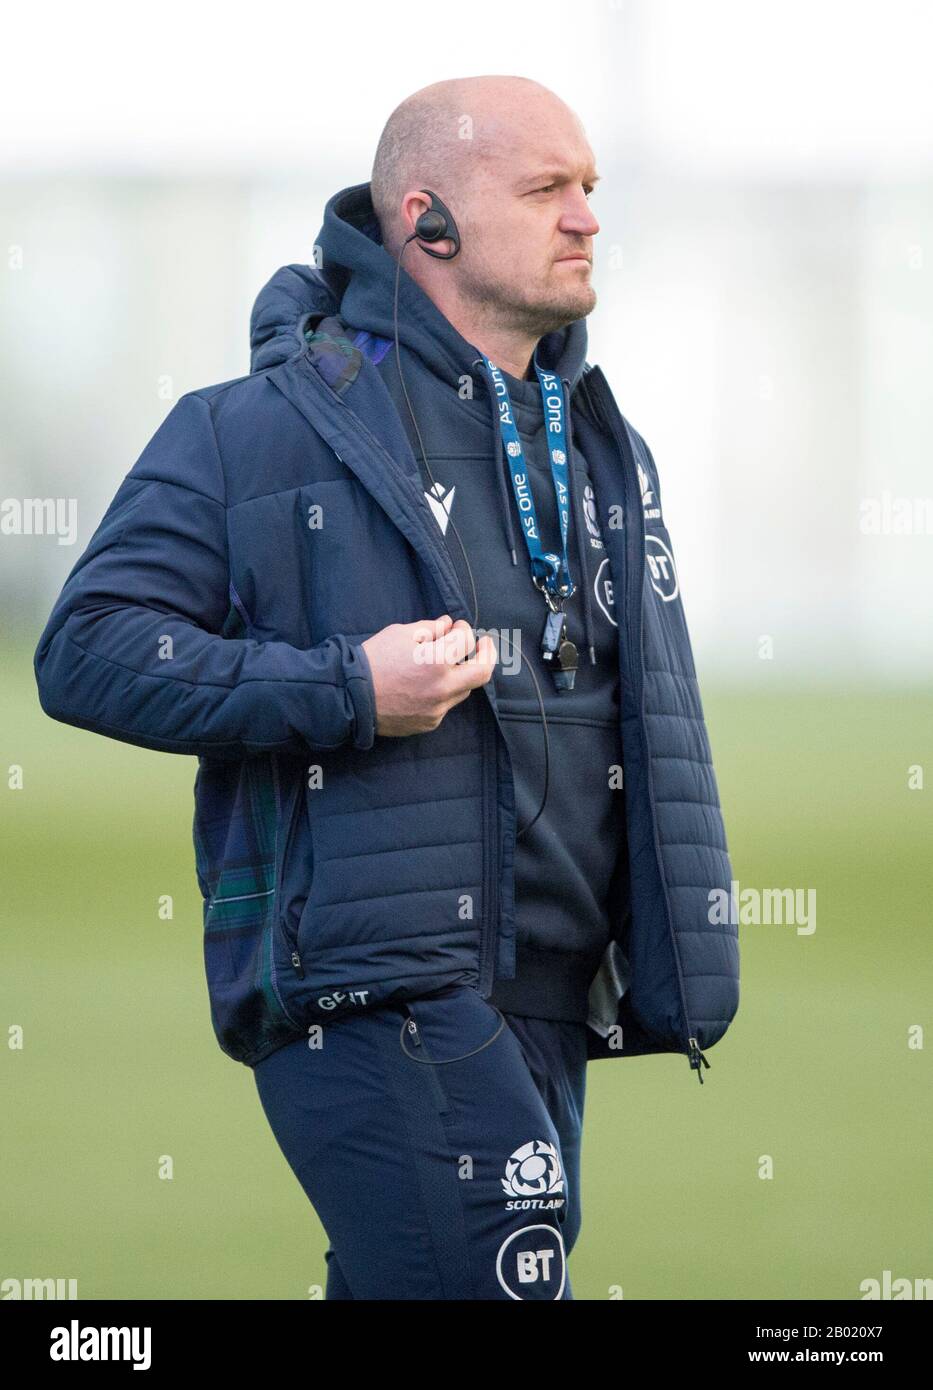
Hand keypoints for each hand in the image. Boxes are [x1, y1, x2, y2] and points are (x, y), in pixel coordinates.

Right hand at [361, 615, 496, 735]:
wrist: (350, 696)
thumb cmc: (373, 660)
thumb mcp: (400, 633)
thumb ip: (431, 629)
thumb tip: (449, 626)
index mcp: (436, 661)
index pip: (466, 640)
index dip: (464, 629)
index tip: (457, 627)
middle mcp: (442, 688)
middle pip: (482, 673)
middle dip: (487, 654)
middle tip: (485, 644)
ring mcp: (437, 709)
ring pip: (464, 690)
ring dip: (461, 674)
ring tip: (448, 663)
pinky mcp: (429, 723)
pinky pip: (445, 705)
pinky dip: (442, 692)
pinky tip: (426, 684)